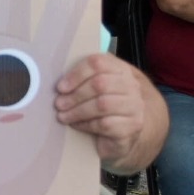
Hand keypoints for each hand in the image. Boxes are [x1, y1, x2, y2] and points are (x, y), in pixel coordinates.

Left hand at [55, 52, 161, 172]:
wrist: (130, 131)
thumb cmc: (107, 106)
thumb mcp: (97, 87)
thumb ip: (84, 79)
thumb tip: (59, 83)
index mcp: (120, 69)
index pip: (98, 62)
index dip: (76, 74)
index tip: (60, 87)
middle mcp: (131, 85)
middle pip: (100, 84)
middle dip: (75, 95)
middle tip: (59, 104)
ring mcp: (135, 105)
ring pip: (102, 104)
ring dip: (77, 111)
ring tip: (63, 116)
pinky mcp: (133, 125)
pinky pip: (105, 124)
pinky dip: (86, 124)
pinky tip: (76, 125)